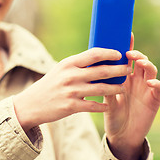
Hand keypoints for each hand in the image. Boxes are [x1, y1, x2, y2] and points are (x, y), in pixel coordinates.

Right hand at [14, 48, 131, 132]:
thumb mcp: (60, 71)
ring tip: (123, 89)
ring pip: (102, 89)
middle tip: (128, 71)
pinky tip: (108, 106)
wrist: (31, 105)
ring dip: (116, 89)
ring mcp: (71, 91)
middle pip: (102, 71)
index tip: (120, 54)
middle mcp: (70, 76)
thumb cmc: (49, 86)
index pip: (94, 54)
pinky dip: (103, 106)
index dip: (110, 53)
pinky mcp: (71, 106)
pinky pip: (93, 106)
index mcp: (68, 64)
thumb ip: (77, 66)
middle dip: (119, 71)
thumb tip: (99, 59)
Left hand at [104, 34, 159, 159]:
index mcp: (124, 78)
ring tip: (138, 61)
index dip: (127, 46)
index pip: (126, 59)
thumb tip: (92, 70)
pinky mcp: (154, 101)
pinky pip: (158, 89)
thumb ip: (103, 85)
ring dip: (146, 64)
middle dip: (136, 54)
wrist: (121, 135)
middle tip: (129, 52)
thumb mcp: (106, 98)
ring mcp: (146, 90)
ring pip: (150, 71)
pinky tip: (150, 83)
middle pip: (140, 61)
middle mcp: (137, 81)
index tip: (124, 35)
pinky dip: (156, 84)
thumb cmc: (112, 115)